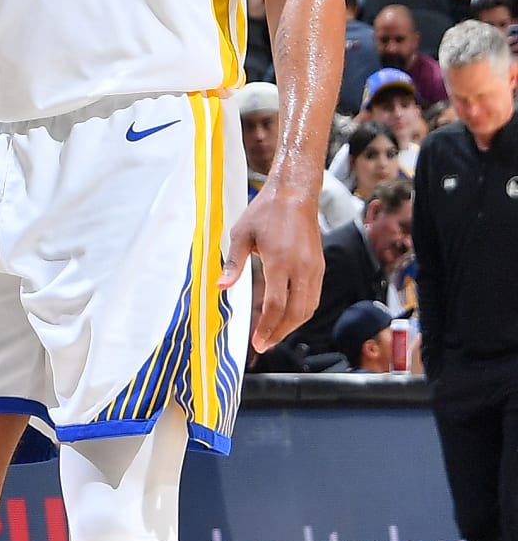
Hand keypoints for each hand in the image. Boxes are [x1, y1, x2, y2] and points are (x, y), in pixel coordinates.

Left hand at [220, 178, 322, 349]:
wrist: (294, 195)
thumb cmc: (265, 212)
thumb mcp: (241, 234)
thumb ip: (234, 263)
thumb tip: (221, 287)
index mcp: (280, 261)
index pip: (277, 305)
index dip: (267, 327)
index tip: (257, 341)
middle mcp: (301, 268)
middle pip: (295, 313)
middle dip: (279, 333)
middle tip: (264, 345)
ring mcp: (314, 268)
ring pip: (308, 308)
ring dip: (292, 326)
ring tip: (274, 335)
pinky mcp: (320, 267)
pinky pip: (314, 297)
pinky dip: (302, 312)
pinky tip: (288, 317)